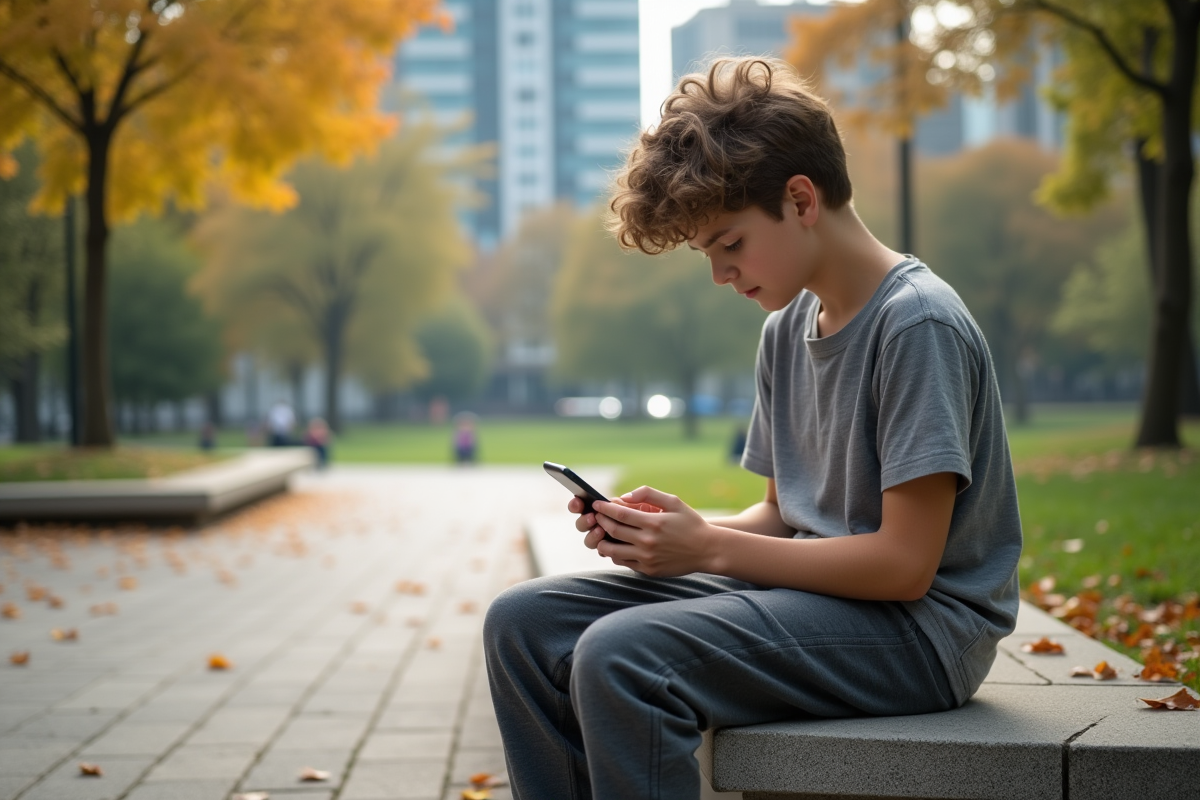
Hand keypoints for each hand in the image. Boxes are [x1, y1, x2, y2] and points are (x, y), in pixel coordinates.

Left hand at [590, 486, 717, 576]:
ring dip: (603, 541)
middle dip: (600, 521)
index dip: (604, 508)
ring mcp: (647, 558)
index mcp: (653, 522)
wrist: (707, 550)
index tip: (596, 504)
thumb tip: (624, 496)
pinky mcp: (648, 570)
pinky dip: (615, 554)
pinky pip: (623, 562)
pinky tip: (616, 546)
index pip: (619, 514)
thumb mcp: (674, 501)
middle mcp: (648, 541)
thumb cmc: (690, 523)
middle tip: (596, 516)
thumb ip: (648, 494)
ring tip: (601, 534)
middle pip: (613, 530)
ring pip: (613, 550)